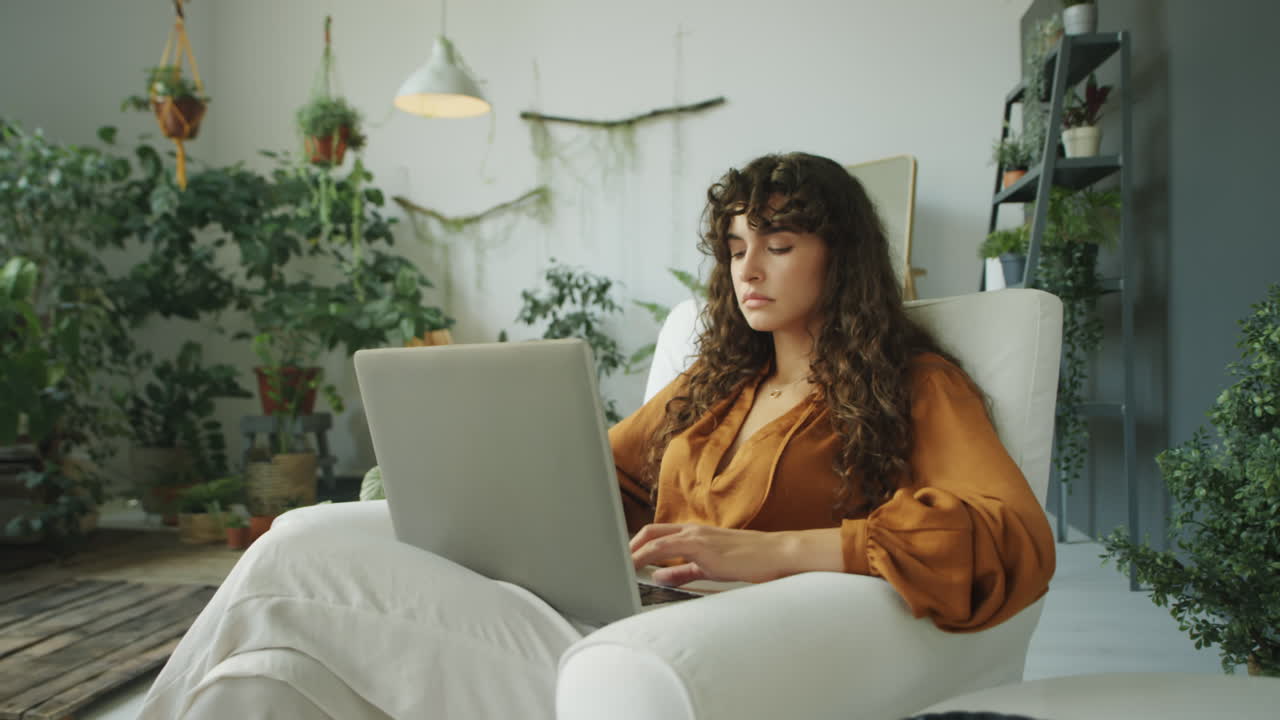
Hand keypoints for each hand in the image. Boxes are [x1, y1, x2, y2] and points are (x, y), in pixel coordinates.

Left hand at [629, 523, 802, 585]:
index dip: (638, 545)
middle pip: (649, 532)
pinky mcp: (700, 545)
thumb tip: (658, 575)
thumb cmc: (751, 561)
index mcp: (696, 534)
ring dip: (632, 552)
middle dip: (628, 546)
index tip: (624, 559)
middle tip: (615, 563)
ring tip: (617, 566)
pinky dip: (644, 556)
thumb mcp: (711, 569)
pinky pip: (663, 547)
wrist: (777, 554)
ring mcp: (696, 535)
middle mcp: (692, 530)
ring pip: (652, 537)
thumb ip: (683, 571)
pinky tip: (635, 567)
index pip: (658, 534)